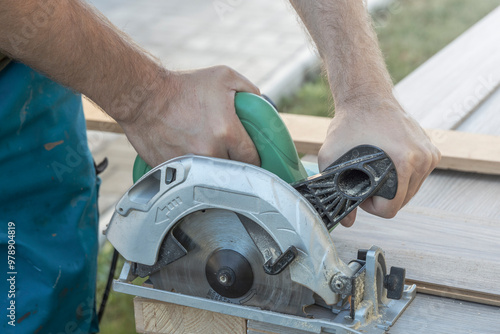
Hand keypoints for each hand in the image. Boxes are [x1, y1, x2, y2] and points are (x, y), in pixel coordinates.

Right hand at [118, 65, 260, 166]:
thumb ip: (249, 90)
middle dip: (235, 164)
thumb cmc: (183, 85)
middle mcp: (210, 151)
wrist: (143, 96)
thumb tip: (262, 104)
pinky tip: (189, 155)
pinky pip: (190, 176)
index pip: (254, 159)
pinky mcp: (173, 170)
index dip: (256, 159)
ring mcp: (190, 164)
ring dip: (215, 169)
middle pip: (234, 171)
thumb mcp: (224, 76)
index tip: (254, 157)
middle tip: (232, 155)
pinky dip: (193, 170)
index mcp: (227, 132)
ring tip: (209, 154)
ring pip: (213, 177)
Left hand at [318, 98, 440, 226]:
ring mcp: (430, 154)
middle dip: (382, 198)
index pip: (391, 209)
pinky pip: (418, 177)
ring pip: (411, 191)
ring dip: (394, 188)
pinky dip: (404, 177)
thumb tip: (347, 222)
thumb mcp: (330, 160)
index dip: (371, 206)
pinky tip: (389, 164)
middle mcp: (422, 160)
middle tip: (366, 181)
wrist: (366, 97)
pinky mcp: (432, 150)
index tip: (361, 191)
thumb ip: (335, 192)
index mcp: (403, 163)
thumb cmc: (348, 125)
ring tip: (376, 172)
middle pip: (402, 202)